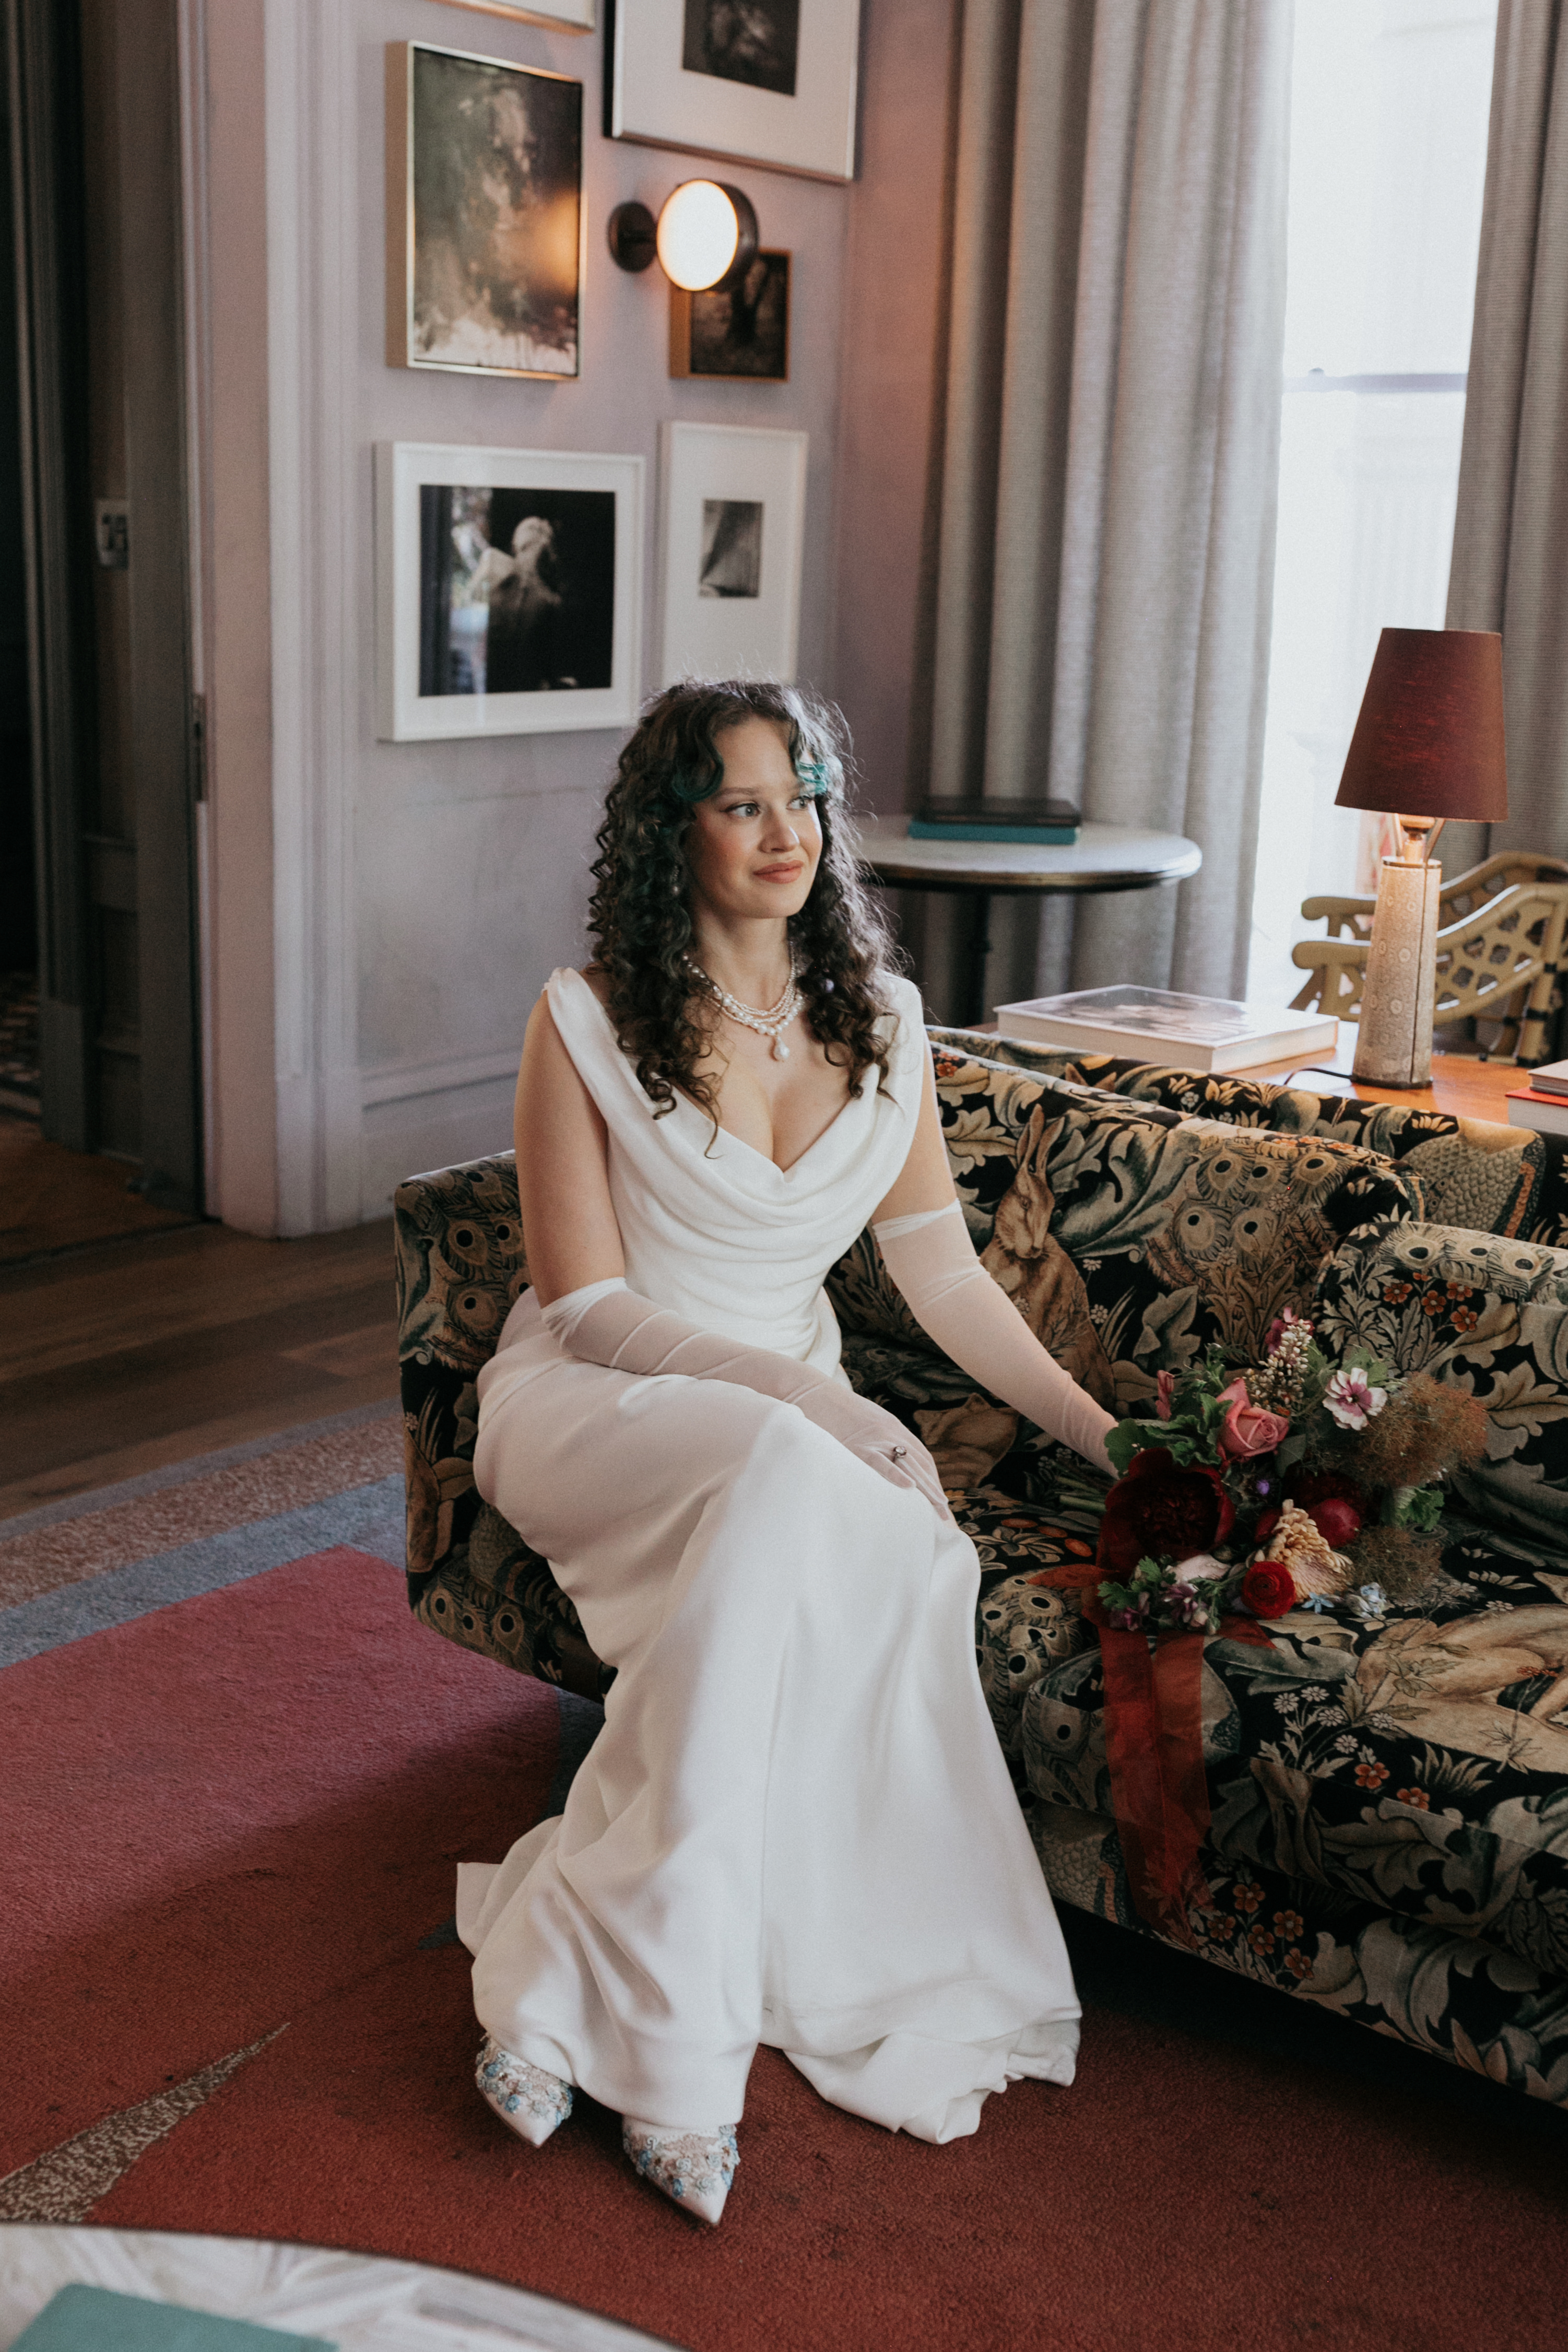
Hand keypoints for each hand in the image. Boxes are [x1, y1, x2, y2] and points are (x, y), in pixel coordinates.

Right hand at [795, 1387, 952, 1522]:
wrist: (807, 1389)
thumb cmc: (828, 1409)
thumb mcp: (860, 1423)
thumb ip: (874, 1441)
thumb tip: (880, 1465)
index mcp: (891, 1427)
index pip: (921, 1458)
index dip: (932, 1481)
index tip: (940, 1504)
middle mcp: (890, 1431)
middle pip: (921, 1465)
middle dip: (934, 1492)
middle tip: (946, 1517)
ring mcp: (875, 1436)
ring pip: (908, 1464)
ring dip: (926, 1489)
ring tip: (938, 1512)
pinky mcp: (856, 1443)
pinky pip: (879, 1461)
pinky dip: (895, 1473)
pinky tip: (909, 1488)